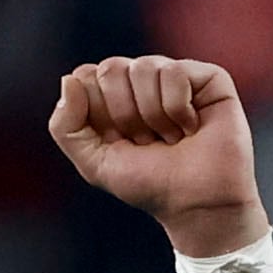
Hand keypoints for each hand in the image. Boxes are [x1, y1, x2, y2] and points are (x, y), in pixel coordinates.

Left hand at [50, 56, 267, 260]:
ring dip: (154, 116)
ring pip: (143, 68)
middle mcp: (142, 81)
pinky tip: (191, 127)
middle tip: (147, 141)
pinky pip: (174, 72)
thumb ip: (65, 126)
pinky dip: (178, 109)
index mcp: (112, 96)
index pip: (85, 77)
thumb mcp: (95, 163)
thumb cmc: (150, 185)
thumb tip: (70, 79)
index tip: (119, 141)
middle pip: (111, 68)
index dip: (98, 113)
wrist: (197, 204)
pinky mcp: (207, 77)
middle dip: (125, 115)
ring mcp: (174, 75)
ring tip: (172, 138)